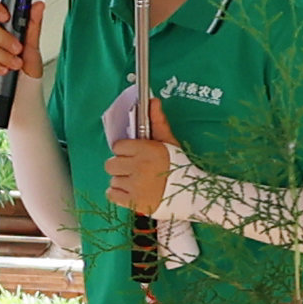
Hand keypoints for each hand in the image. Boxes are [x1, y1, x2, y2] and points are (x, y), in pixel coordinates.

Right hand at [0, 7, 34, 86]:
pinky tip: (3, 70)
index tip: (6, 16)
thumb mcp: (33, 46)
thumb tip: (39, 4)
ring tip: (16, 64)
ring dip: (2, 55)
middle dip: (4, 38)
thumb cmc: (26, 69)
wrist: (24, 94)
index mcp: (0, 27)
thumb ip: (33, 24)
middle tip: (18, 49)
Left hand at [104, 93, 173, 220]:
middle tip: (135, 169)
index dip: (125, 151)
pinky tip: (132, 191)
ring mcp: (135, 186)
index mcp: (148, 150)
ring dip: (122, 181)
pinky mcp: (133, 203)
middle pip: (111, 164)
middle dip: (121, 166)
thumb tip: (152, 100)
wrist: (191, 195)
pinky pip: (111, 195)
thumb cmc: (178, 166)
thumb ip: (157, 122)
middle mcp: (140, 167)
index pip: (118, 147)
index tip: (135, 155)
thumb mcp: (169, 143)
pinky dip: (119, 194)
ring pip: (112, 180)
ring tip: (137, 182)